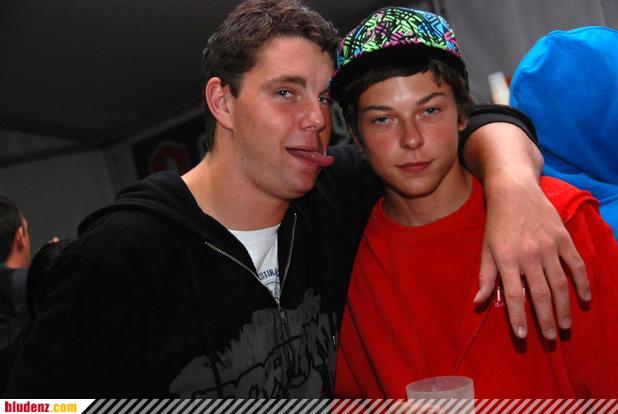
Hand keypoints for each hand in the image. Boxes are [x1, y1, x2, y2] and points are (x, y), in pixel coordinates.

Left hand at [475, 175, 589, 339]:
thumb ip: (484, 277)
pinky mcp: (563, 238)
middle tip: (551, 339)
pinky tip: (584, 300)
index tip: (522, 336)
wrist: (514, 191)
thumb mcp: (486, 249)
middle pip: (539, 294)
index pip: (512, 295)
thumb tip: (477, 303)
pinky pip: (576, 265)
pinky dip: (582, 284)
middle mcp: (528, 254)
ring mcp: (548, 246)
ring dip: (564, 308)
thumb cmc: (496, 223)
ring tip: (565, 327)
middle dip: (546, 320)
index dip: (517, 317)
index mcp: (506, 258)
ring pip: (559, 284)